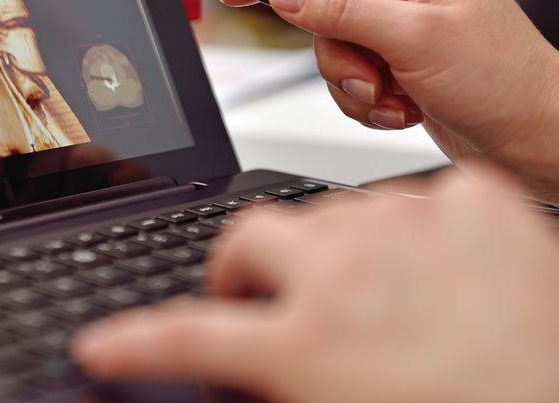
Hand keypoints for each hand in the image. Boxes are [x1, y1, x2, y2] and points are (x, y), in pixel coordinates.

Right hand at [71, 166, 558, 402]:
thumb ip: (277, 380)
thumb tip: (240, 373)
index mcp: (307, 348)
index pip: (184, 336)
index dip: (134, 341)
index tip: (104, 343)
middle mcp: (346, 276)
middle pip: (249, 239)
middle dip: (246, 271)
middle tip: (269, 302)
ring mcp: (412, 228)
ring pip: (337, 216)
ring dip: (343, 254)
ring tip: (392, 304)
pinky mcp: (477, 205)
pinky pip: (423, 201)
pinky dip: (424, 232)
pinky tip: (451, 274)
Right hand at [217, 0, 558, 198]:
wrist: (537, 140)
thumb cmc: (506, 82)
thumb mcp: (415, 40)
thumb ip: (342, 11)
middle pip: (323, 9)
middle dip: (339, 55)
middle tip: (365, 79)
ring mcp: (403, 26)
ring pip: (333, 49)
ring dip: (355, 85)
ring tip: (393, 100)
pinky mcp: (400, 62)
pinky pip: (350, 77)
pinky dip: (368, 101)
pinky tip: (403, 108)